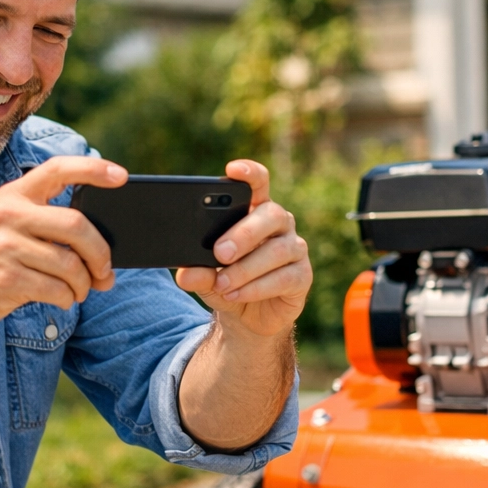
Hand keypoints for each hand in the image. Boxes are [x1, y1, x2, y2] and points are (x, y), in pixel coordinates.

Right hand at [0, 156, 126, 331]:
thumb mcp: (4, 227)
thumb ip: (44, 226)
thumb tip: (100, 251)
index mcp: (12, 196)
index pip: (58, 170)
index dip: (93, 170)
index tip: (121, 176)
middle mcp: (8, 215)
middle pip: (77, 226)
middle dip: (101, 253)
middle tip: (106, 271)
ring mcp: (5, 247)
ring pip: (70, 264)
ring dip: (84, 284)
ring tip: (80, 291)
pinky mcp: (5, 279)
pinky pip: (56, 289)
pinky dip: (67, 299)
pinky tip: (62, 299)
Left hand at [176, 160, 310, 338]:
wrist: (247, 317)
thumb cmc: (227, 283)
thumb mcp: (206, 277)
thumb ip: (198, 272)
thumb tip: (184, 274)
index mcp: (254, 210)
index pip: (258, 183)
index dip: (250, 173)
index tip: (233, 169)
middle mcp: (279, 223)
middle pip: (270, 215)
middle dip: (244, 234)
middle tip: (219, 253)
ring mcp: (295, 248)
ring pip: (278, 250)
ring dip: (246, 269)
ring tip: (222, 284)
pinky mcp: (302, 276)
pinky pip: (284, 277)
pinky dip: (256, 287)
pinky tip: (235, 294)